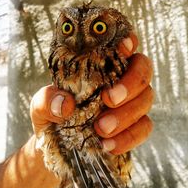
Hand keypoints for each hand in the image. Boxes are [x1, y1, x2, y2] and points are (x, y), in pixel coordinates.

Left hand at [30, 33, 153, 154]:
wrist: (58, 147)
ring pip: (146, 99)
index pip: (121, 45)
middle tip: (108, 100)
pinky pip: (144, 128)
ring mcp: (130, 104)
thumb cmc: (52, 117)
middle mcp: (120, 80)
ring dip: (126, 115)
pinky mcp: (134, 127)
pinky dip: (129, 137)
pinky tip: (109, 146)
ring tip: (101, 130)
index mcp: (99, 66)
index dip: (128, 40)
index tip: (123, 48)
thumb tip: (66, 104)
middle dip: (130, 83)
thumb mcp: (41, 107)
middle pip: (143, 69)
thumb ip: (47, 100)